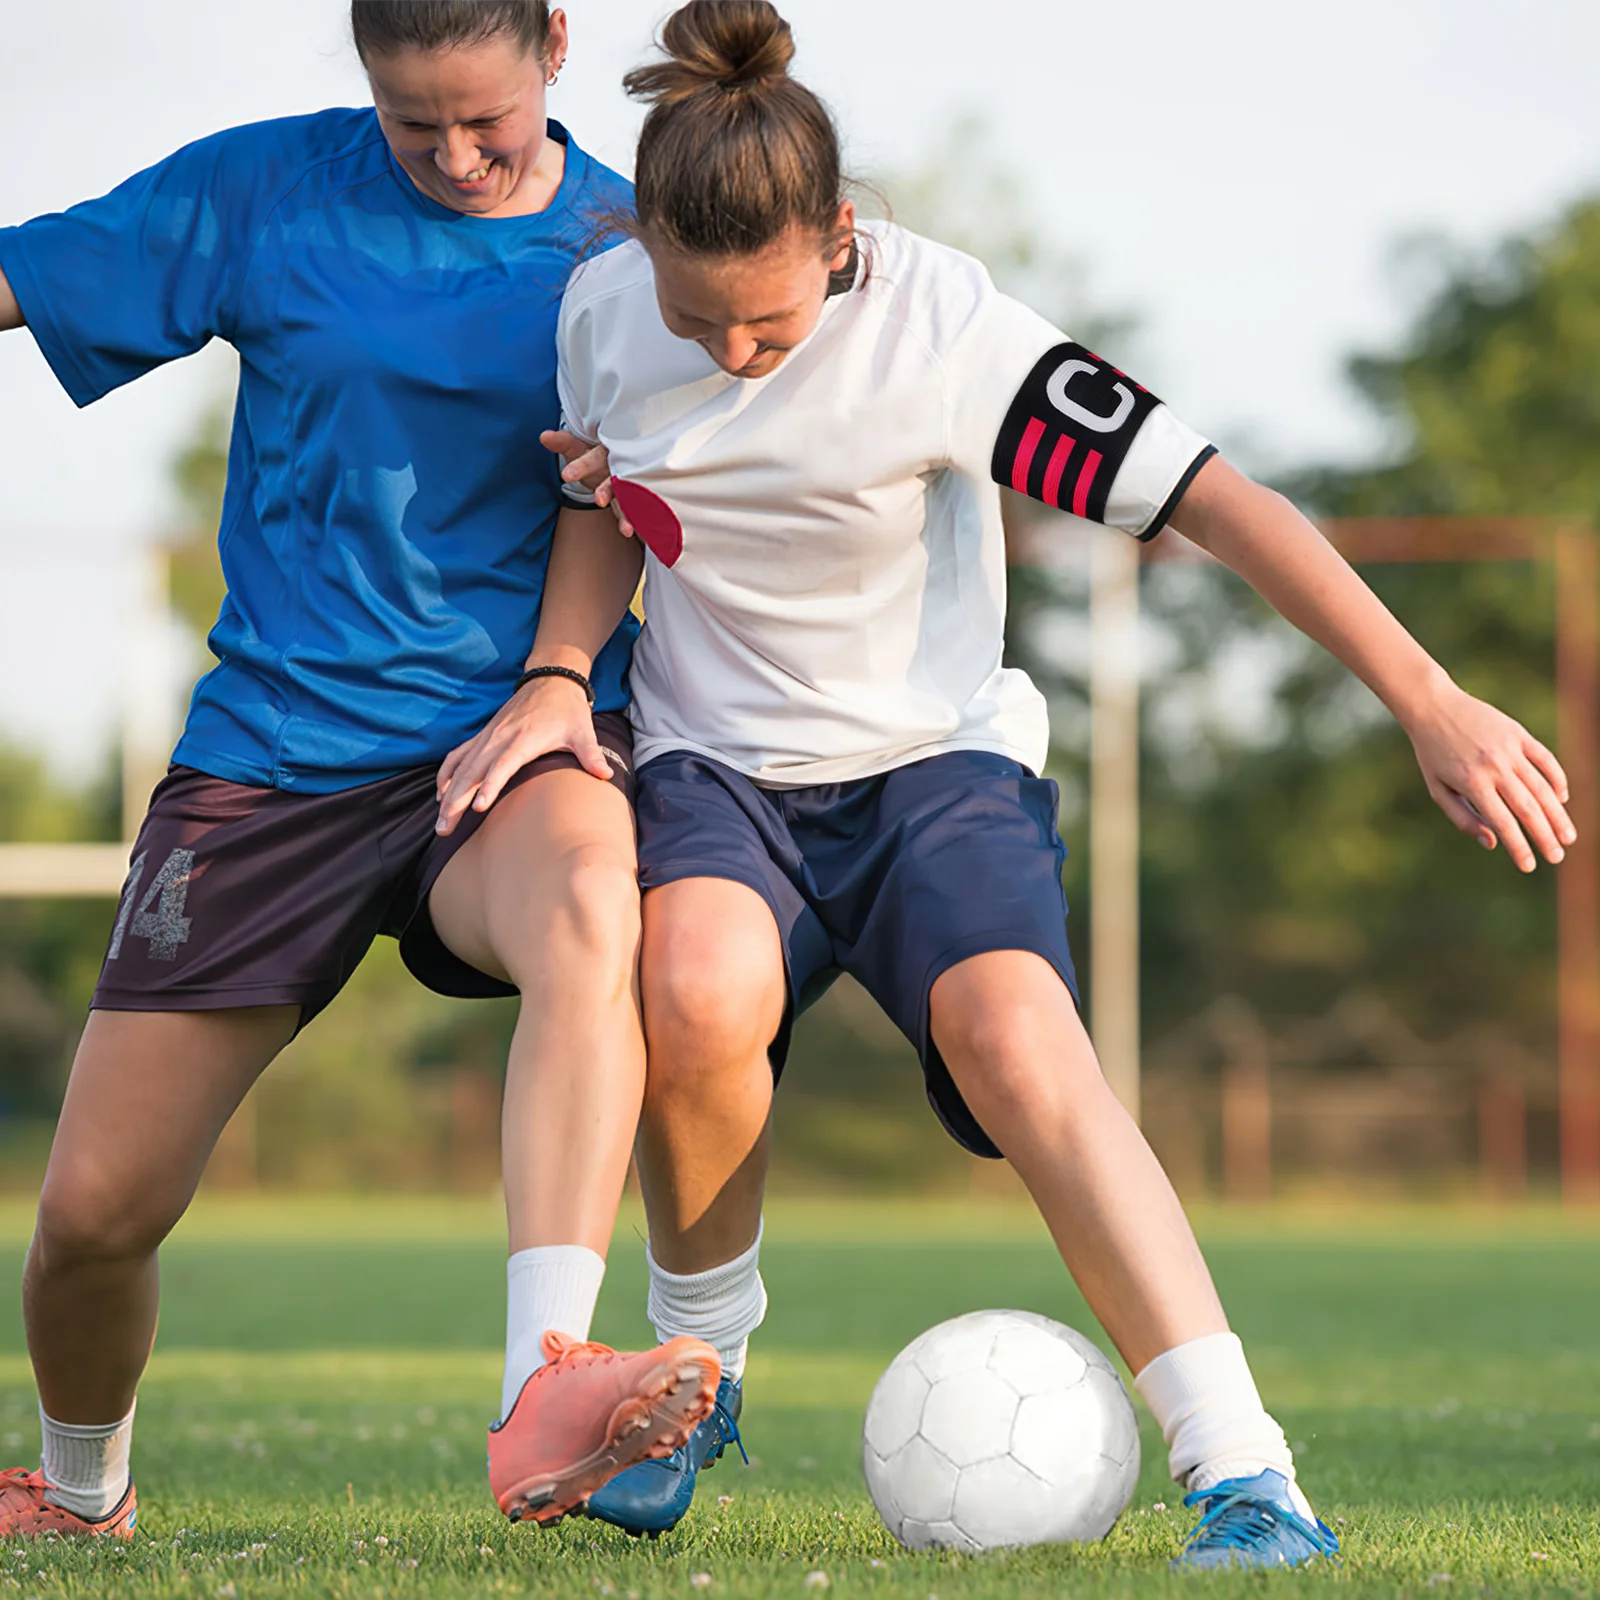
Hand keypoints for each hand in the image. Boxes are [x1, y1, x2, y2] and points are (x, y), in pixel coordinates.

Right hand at [435, 677, 612, 836]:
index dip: (490, 785)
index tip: (478, 807)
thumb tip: (606, 774)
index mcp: (524, 739)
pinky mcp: (482, 735)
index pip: (503, 765)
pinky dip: (446, 774)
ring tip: (440, 821)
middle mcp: (500, 737)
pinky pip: (458, 756)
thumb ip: (591, 753)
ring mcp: (488, 736)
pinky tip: (441, 793)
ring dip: (447, 794)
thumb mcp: (582, 731)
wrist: (550, 680)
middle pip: (473, 771)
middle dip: (457, 801)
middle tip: (445, 829)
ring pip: (460, 767)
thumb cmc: (567, 710)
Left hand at [540, 430, 635, 537]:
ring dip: (625, 513)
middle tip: (599, 500)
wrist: (616, 459)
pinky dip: (631, 521)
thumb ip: (562, 443)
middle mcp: (618, 467)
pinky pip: (631, 509)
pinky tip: (629, 532)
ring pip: (627, 496)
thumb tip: (544, 436)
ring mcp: (627, 484)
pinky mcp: (632, 498)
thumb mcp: (576, 448)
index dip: (580, 467)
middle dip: (606, 489)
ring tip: (625, 529)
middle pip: (613, 478)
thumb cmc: (592, 455)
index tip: (566, 475)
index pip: (592, 458)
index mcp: (604, 452)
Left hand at [1404, 682, 1575, 872]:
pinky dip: (1557, 780)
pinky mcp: (1519, 734)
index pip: (1504, 823)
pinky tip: (1561, 799)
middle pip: (1529, 809)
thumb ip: (1463, 818)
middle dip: (1545, 837)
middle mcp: (1495, 767)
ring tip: (1568, 837)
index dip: (1519, 847)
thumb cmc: (1433, 754)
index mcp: (1473, 784)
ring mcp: (1510, 749)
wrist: (1434, 707)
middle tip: (1558, 857)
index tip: (1530, 867)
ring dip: (1558, 815)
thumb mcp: (1437, 789)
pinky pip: (1546, 760)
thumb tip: (1493, 843)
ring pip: (1542, 788)